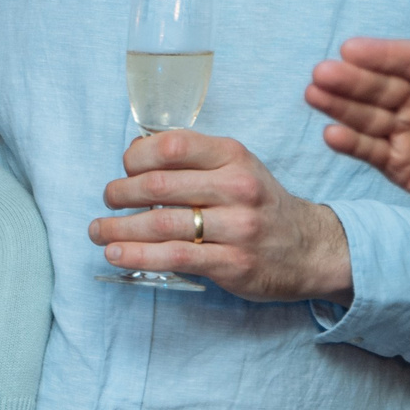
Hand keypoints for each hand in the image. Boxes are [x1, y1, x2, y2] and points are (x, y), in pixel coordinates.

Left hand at [91, 129, 352, 303]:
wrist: (311, 248)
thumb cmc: (260, 204)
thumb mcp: (236, 167)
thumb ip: (193, 159)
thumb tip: (134, 155)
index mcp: (233, 156)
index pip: (172, 146)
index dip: (137, 156)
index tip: (125, 168)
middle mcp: (236, 188)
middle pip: (159, 186)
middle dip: (120, 193)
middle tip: (107, 200)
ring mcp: (236, 228)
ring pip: (161, 226)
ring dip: (119, 229)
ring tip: (98, 231)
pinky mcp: (232, 263)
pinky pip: (174, 258)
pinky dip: (138, 256)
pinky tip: (116, 253)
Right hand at [306, 38, 409, 260]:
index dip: (383, 54)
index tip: (352, 49)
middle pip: (382, 84)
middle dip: (351, 78)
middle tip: (322, 73)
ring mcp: (408, 130)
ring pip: (368, 114)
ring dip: (340, 104)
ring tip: (314, 94)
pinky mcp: (400, 163)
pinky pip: (371, 150)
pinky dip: (350, 143)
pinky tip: (331, 134)